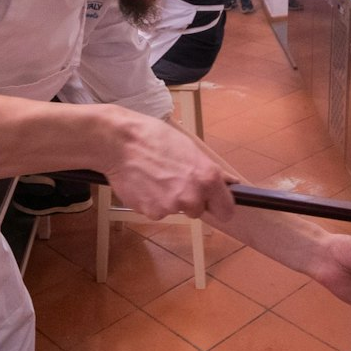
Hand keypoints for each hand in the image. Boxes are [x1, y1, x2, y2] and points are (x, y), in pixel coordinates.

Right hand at [106, 114, 233, 220]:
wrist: (119, 141)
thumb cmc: (153, 138)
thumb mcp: (189, 148)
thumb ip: (209, 170)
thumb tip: (231, 182)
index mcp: (208, 178)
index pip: (226, 210)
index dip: (217, 206)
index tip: (210, 202)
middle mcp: (193, 196)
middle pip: (196, 211)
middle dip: (187, 200)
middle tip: (171, 179)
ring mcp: (171, 207)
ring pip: (173, 210)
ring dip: (165, 200)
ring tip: (152, 177)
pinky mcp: (151, 212)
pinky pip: (154, 211)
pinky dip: (149, 201)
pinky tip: (142, 183)